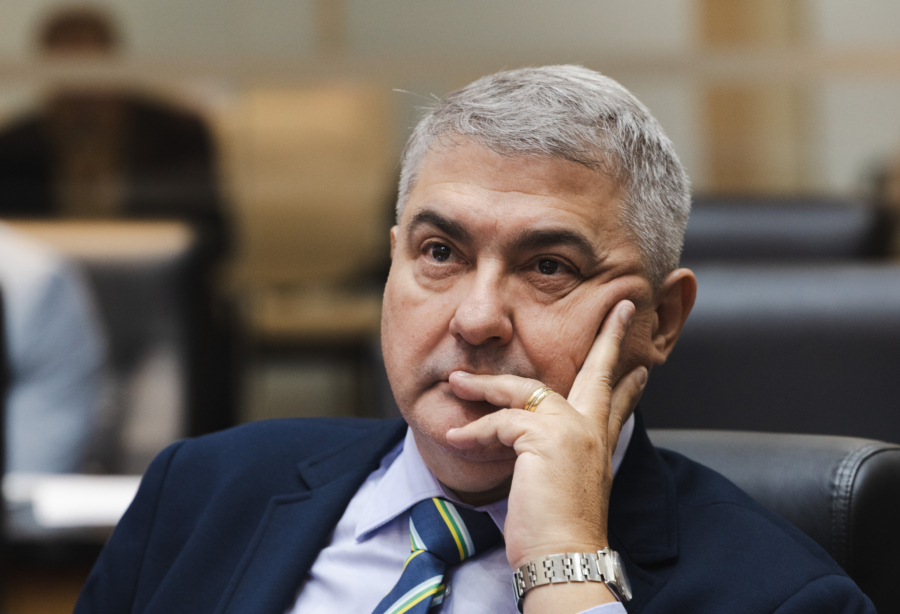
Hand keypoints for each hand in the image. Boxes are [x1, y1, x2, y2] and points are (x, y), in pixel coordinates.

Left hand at [445, 300, 647, 609]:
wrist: (564, 561)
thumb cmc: (558, 533)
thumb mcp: (564, 487)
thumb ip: (556, 458)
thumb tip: (530, 447)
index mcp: (599, 443)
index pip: (616, 401)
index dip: (628, 382)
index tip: (640, 366)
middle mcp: (591, 430)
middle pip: (600, 371)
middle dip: (611, 336)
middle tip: (623, 309)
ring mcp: (571, 430)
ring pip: (523, 390)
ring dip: (484, 386)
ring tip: (456, 381)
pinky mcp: (545, 438)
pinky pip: (500, 421)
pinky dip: (473, 430)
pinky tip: (455, 438)